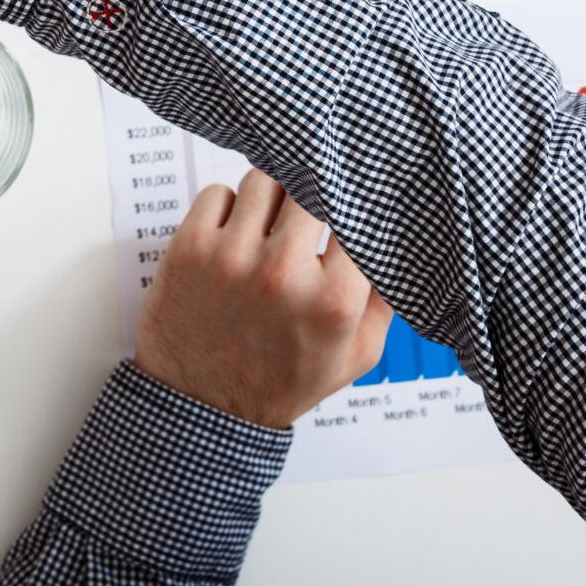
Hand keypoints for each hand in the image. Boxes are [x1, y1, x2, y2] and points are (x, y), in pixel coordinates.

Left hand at [135, 170, 391, 429]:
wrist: (204, 406)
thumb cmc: (281, 379)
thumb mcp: (356, 354)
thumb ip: (384, 297)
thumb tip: (396, 240)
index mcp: (333, 300)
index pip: (356, 213)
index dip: (352, 204)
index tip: (348, 200)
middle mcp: (283, 273)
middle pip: (308, 185)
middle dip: (310, 196)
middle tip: (305, 214)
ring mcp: (231, 257)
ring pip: (262, 179)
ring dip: (269, 196)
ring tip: (268, 225)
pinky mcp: (188, 248)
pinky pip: (217, 192)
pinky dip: (227, 206)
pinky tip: (234, 235)